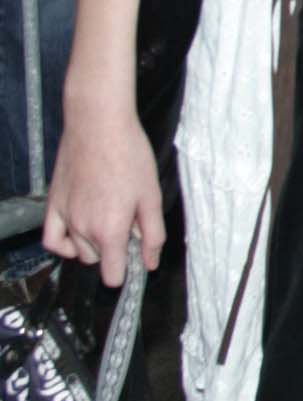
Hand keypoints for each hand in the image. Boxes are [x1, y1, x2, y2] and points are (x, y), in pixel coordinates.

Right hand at [43, 112, 165, 287]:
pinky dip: (64, 243)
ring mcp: (65, 217)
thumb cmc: (129, 155)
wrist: (98, 124)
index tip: (135, 259)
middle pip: (98, 260)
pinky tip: (77, 233)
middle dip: (113, 249)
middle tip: (127, 220)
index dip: (126, 272)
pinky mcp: (53, 204)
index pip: (112, 276)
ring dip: (92, 243)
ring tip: (107, 215)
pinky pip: (52, 239)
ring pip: (78, 250)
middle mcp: (83, 229)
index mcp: (110, 231)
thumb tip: (150, 263)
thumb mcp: (151, 196)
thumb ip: (153, 235)